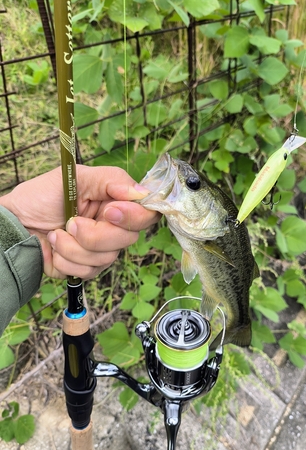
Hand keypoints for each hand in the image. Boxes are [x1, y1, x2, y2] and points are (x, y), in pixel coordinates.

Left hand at [0, 165, 159, 278]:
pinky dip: (65, 260)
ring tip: (57, 234)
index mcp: (116, 204)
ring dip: (73, 247)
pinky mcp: (86, 269)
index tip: (109, 212)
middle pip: (127, 239)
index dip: (133, 216)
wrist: (15, 225)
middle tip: (71, 222)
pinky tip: (54, 248)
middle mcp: (114, 228)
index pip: (146, 214)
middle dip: (94, 234)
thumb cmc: (41, 197)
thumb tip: (142, 192)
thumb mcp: (75, 177)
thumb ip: (112, 180)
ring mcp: (101, 250)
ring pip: (106, 258)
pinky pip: (88, 271)